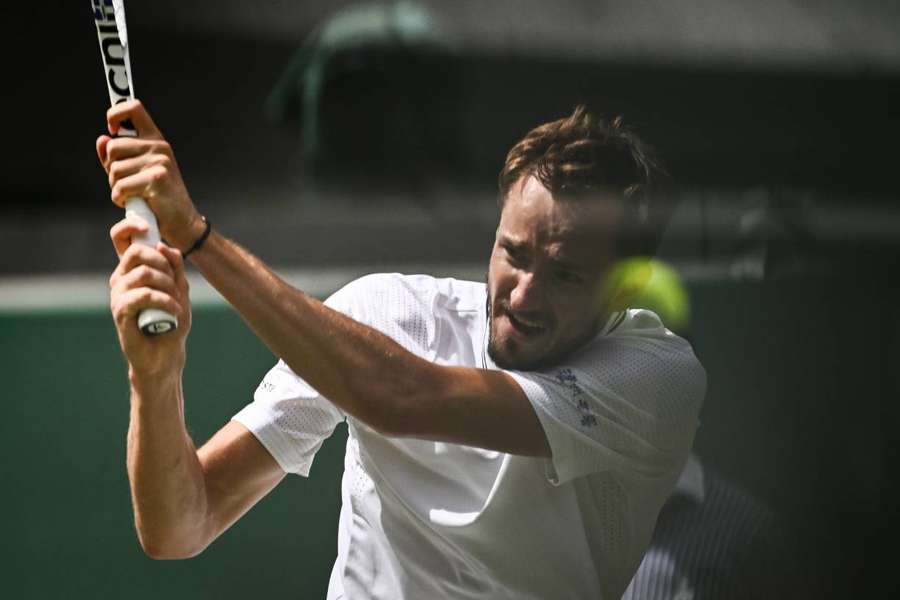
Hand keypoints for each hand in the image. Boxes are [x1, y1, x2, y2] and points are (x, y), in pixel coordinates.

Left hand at [97, 99, 204, 251]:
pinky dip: (120, 198)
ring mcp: (159, 161)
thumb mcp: (136, 171)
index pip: (133, 108)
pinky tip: (131, 201)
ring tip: (131, 193)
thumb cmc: (158, 197)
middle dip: (111, 168)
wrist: (181, 220)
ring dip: (115, 186)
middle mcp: (158, 146)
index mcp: (155, 139)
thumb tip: (102, 139)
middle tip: (125, 181)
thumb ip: (118, 155)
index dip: (116, 113)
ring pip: (114, 169)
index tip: (113, 128)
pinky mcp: (156, 179)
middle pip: (113, 146)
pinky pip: (121, 186)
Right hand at [109, 217, 191, 378]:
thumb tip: (164, 245)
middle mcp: (121, 279)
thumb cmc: (172, 321)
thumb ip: (175, 267)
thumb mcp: (180, 289)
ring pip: (143, 273)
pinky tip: (175, 312)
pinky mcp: (120, 312)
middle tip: (176, 284)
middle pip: (136, 252)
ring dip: (168, 285)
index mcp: (133, 270)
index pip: (121, 239)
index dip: (130, 226)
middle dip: (164, 264)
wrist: (166, 354)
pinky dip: (164, 301)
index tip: (147, 225)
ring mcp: (118, 295)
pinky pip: (142, 295)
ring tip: (178, 302)